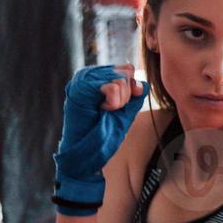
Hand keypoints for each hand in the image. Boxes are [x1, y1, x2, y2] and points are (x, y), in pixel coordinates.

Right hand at [53, 63, 148, 214]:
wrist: (85, 152)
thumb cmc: (103, 134)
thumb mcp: (124, 112)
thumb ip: (134, 95)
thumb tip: (142, 84)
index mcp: (100, 77)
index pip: (127, 69)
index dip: (132, 88)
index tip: (119, 107)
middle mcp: (90, 75)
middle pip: (126, 71)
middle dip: (126, 96)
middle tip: (109, 111)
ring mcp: (83, 79)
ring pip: (121, 79)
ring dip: (119, 101)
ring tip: (104, 111)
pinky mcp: (79, 87)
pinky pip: (112, 87)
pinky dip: (114, 102)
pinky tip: (102, 110)